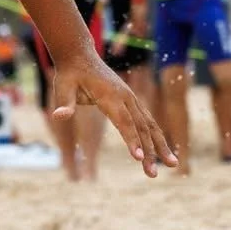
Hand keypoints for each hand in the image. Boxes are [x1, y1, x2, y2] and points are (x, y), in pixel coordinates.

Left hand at [49, 51, 175, 176]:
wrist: (80, 55)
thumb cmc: (70, 74)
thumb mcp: (62, 87)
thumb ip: (64, 103)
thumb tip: (58, 116)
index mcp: (110, 96)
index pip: (124, 122)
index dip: (132, 140)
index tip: (139, 159)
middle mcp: (125, 97)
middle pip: (141, 127)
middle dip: (150, 151)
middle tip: (153, 174)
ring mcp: (131, 99)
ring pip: (149, 124)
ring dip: (160, 145)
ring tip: (172, 165)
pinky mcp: (131, 101)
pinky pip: (146, 120)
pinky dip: (156, 136)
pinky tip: (162, 151)